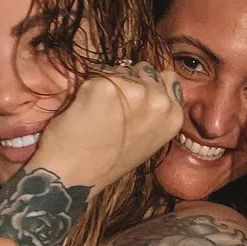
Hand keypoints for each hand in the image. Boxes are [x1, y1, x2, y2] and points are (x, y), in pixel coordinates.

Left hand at [29, 61, 183, 193]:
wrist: (73, 176)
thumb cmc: (107, 162)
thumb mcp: (147, 139)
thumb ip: (154, 111)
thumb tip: (147, 85)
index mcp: (173, 116)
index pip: (168, 78)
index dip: (149, 85)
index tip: (134, 99)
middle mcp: (160, 101)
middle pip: (145, 69)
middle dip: (130, 80)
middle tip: (114, 108)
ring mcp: (135, 91)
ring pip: (121, 69)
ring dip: (110, 81)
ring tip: (99, 111)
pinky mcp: (105, 85)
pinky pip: (97, 73)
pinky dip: (88, 86)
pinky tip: (84, 110)